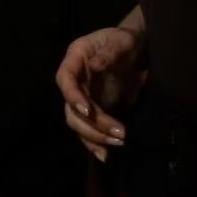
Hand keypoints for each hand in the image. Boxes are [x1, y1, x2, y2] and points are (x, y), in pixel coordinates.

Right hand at [57, 24, 145, 162]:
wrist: (132, 51)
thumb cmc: (124, 41)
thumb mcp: (121, 41)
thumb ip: (109, 52)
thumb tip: (94, 64)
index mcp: (75, 57)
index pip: (65, 78)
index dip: (72, 96)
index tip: (87, 111)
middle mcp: (73, 80)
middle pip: (71, 108)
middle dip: (93, 124)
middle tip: (120, 133)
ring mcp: (80, 97)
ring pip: (78, 123)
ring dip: (96, 136)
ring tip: (120, 141)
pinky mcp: (90, 111)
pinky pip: (86, 130)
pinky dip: (94, 143)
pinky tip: (105, 155)